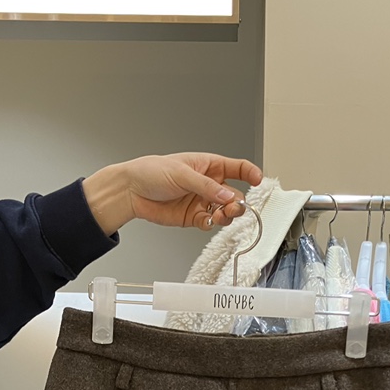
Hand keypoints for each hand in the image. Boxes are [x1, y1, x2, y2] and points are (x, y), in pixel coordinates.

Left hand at [82, 152, 262, 235]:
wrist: (131, 191)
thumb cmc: (151, 172)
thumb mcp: (182, 173)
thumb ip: (207, 187)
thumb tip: (229, 196)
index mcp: (209, 165)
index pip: (237, 168)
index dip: (250, 173)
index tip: (258, 181)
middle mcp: (208, 184)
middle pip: (234, 194)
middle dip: (237, 202)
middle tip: (234, 207)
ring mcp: (202, 201)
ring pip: (224, 211)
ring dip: (227, 215)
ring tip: (221, 215)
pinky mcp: (193, 217)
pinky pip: (210, 223)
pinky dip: (212, 224)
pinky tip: (207, 221)